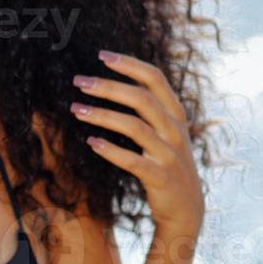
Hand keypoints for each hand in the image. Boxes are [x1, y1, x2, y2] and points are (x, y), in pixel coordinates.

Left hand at [70, 50, 203, 237]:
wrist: (186, 208)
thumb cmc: (166, 162)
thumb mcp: (165, 131)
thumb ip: (150, 107)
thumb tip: (119, 78)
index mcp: (175, 114)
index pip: (155, 79)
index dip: (130, 64)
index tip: (101, 55)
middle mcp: (175, 131)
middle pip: (142, 99)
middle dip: (108, 87)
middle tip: (79, 81)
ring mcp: (169, 154)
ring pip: (135, 127)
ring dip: (102, 115)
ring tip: (76, 109)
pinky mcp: (160, 177)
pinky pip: (134, 161)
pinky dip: (111, 150)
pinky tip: (91, 142)